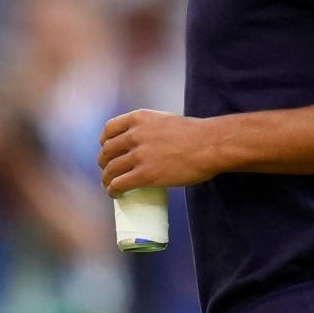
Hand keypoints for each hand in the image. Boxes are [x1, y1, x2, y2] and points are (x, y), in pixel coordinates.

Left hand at [97, 109, 218, 197]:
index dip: (104, 142)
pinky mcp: (144, 175)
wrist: (209, 145)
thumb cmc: (195, 133)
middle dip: (104, 162)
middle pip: (107, 151)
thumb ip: (152, 127)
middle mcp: (134, 135)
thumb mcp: (166, 119)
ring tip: (110, 186)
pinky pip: (119, 184)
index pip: (109, 129)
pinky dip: (112, 190)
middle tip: (109, 170)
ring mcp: (138, 155)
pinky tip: (115, 194)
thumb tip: (149, 139)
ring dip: (107, 179)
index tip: (107, 149)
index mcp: (139, 118)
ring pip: (110, 170)